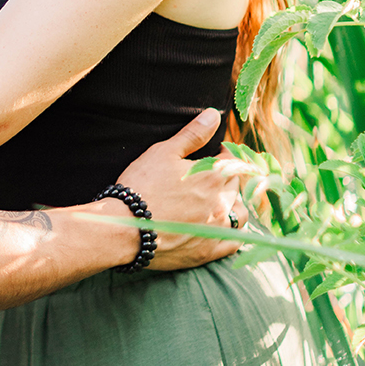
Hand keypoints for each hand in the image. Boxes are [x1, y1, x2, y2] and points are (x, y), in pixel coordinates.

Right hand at [113, 109, 243, 270]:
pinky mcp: (208, 251)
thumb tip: (215, 114)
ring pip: (240, 213)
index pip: (233, 160)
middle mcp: (223, 202)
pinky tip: (223, 228)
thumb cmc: (142, 185)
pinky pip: (233, 242)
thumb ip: (193, 134)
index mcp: (215, 175)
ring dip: (234, 204)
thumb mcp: (165, 152)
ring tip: (218, 201)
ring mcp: (217, 229)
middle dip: (227, 178)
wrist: (124, 227)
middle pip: (236, 186)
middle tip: (210, 177)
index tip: (215, 154)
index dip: (223, 155)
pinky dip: (233, 233)